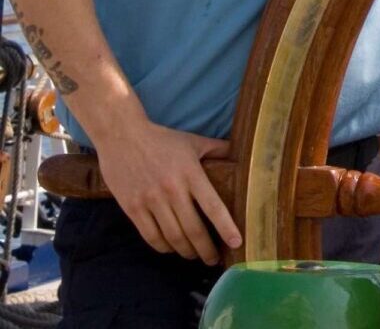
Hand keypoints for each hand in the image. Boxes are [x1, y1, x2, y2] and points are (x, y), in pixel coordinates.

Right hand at [92, 119, 241, 263]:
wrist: (122, 136)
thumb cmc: (162, 140)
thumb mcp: (194, 142)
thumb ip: (218, 150)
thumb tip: (243, 154)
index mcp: (191, 174)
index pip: (213, 206)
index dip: (226, 227)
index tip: (236, 243)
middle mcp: (172, 190)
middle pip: (192, 229)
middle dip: (206, 249)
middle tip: (214, 259)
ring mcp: (150, 200)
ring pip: (172, 236)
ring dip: (186, 251)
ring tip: (195, 255)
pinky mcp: (132, 207)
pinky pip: (150, 235)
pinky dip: (163, 247)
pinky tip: (172, 249)